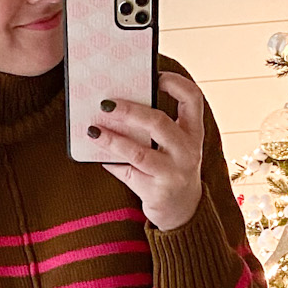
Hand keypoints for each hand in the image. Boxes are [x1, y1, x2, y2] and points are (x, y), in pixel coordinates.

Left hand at [86, 71, 204, 232]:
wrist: (183, 212)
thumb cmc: (172, 169)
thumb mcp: (174, 146)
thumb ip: (155, 127)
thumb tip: (116, 106)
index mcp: (194, 132)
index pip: (192, 98)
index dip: (175, 83)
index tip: (155, 76)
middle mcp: (188, 151)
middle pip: (158, 123)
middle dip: (130, 111)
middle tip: (106, 103)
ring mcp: (173, 173)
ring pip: (139, 152)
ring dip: (113, 140)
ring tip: (93, 130)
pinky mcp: (157, 191)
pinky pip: (128, 173)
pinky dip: (111, 162)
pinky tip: (98, 154)